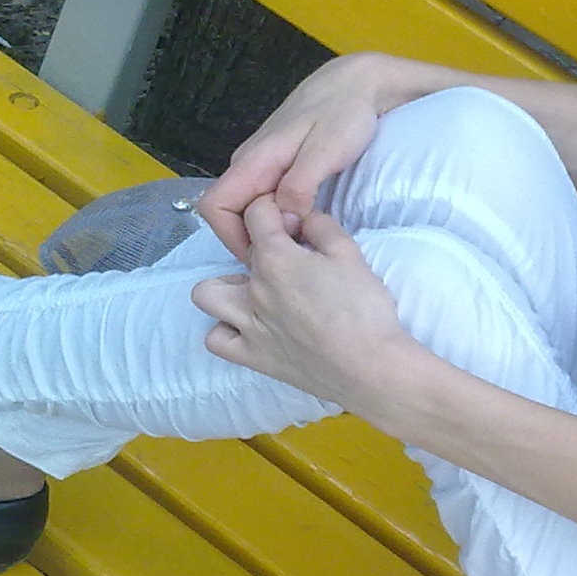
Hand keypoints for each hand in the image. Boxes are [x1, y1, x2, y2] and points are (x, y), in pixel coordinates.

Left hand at [191, 197, 421, 417]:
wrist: (369, 367)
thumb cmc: (364, 312)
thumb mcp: (351, 254)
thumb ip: (323, 227)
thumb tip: (306, 219)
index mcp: (276, 259)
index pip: (257, 214)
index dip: (274, 208)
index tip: (292, 220)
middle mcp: (254, 289)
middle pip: (240, 251)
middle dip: (261, 246)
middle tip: (288, 258)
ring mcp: (248, 325)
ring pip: (207, 295)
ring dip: (226, 287)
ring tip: (254, 290)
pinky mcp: (253, 356)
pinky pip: (217, 340)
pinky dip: (226, 330)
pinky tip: (250, 326)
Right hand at [197, 56, 392, 260]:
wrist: (355, 83)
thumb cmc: (344, 112)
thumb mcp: (328, 150)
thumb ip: (302, 184)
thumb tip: (284, 218)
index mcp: (254, 161)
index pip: (215, 208)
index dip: (232, 237)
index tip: (267, 254)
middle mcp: (249, 163)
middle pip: (227, 214)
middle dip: (252, 239)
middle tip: (291, 253)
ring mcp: (260, 164)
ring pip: (245, 208)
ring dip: (266, 230)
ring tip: (300, 242)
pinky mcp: (274, 165)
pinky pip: (262, 199)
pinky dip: (276, 217)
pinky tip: (304, 224)